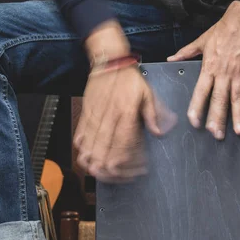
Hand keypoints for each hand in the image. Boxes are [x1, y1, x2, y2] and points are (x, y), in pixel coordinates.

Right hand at [74, 65, 175, 182]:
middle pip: (105, 156)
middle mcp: (107, 120)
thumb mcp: (148, 94)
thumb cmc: (129, 79)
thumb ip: (153, 115)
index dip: (131, 163)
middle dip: (115, 172)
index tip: (140, 169)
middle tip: (126, 176)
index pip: (125, 147)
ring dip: (98, 167)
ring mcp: (93, 120)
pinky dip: (85, 154)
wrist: (109, 63)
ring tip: (108, 173)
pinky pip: (80, 140)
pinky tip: (93, 160)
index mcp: (125, 114)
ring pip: (90, 152)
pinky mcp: (85, 118)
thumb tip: (159, 133)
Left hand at [168, 0, 239, 139]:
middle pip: (219, 100)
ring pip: (237, 98)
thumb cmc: (222, 30)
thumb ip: (186, 53)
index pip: (201, 92)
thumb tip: (171, 59)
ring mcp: (239, 73)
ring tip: (238, 131)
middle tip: (216, 134)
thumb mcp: (201, 41)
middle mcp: (223, 73)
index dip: (197, 107)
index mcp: (209, 68)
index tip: (194, 121)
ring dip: (238, 116)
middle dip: (217, 119)